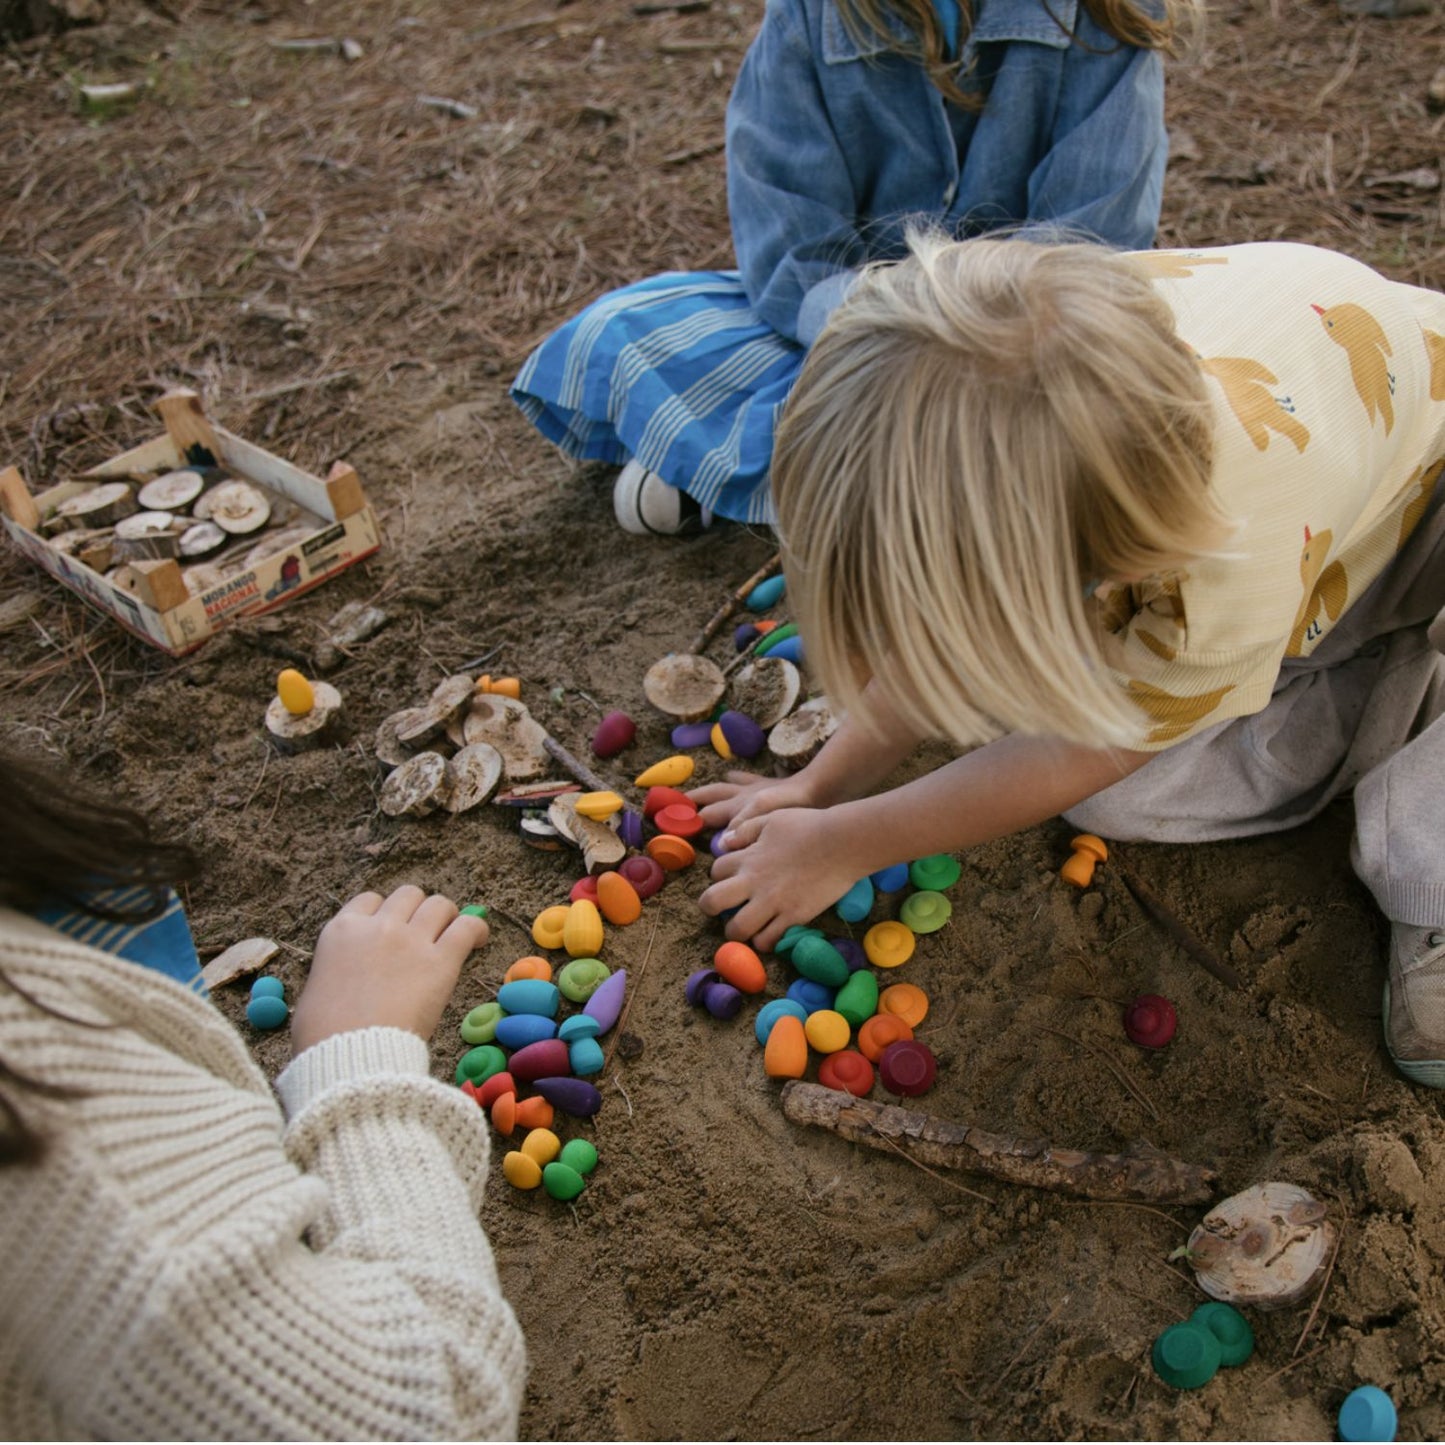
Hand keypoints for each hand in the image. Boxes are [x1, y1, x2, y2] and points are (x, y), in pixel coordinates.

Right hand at [290, 885, 488, 1055]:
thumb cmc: (325, 1035)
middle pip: (408, 895)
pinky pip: (468, 926)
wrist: (352, 1054)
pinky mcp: (441, 960)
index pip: (369, 900)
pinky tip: (477, 943)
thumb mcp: (316, 989)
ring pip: (440, 904)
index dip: (385, 912)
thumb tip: (346, 977)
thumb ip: (335, 969)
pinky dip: (476, 930)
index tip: (393, 928)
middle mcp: (378, 926)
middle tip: (425, 934)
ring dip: (447, 917)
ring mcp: (411, 940)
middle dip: (418, 911)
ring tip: (451, 936)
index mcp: (342, 930)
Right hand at [689, 770, 815, 833]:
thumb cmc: (792, 805)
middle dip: (694, 800)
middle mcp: (742, 795)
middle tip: (677, 804)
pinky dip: (736, 778)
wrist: (818, 787)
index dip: (690, 820)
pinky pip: (746, 779)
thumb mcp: (765, 818)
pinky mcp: (767, 784)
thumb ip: (742, 829)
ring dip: (711, 789)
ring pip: (725, 786)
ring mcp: (754, 788)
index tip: (671, 824)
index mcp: (738, 806)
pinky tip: (733, 777)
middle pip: (712, 796)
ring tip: (699, 790)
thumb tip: (719, 843)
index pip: (708, 814)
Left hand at [698, 806, 860, 950]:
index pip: (716, 870)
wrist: (842, 843)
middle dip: (711, 907)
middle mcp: (754, 883)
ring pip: (737, 930)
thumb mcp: (772, 819)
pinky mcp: (793, 917)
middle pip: (712, 902)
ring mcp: (773, 903)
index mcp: (748, 858)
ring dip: (736, 931)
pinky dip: (764, 941)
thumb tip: (725, 842)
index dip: (720, 875)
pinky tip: (770, 933)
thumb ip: (746, 830)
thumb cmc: (809, 826)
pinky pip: (768, 940)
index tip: (732, 877)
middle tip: (723, 909)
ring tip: (745, 926)